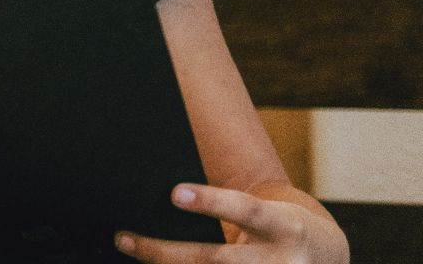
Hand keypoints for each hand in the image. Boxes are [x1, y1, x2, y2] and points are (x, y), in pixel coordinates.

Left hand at [115, 183, 348, 262]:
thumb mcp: (268, 213)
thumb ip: (229, 210)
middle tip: (124, 239)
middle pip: (217, 260)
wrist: (325, 260)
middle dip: (166, 252)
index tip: (174, 193)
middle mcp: (283, 263)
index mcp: (284, 226)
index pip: (246, 210)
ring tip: (130, 252)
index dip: (211, 202)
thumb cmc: (280, 228)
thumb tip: (165, 199)